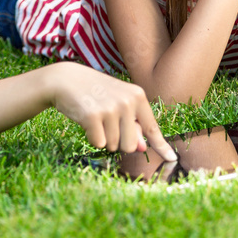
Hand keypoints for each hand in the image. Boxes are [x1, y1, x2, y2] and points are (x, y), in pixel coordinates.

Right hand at [48, 63, 177, 160]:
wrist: (65, 79)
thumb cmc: (94, 92)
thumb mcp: (116, 103)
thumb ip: (132, 125)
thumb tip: (142, 148)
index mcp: (137, 96)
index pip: (152, 127)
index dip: (162, 146)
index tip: (172, 158)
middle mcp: (127, 102)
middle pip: (131, 145)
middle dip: (118, 140)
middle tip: (106, 121)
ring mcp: (111, 108)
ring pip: (114, 146)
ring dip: (104, 138)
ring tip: (95, 117)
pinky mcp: (93, 116)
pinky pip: (99, 144)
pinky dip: (92, 137)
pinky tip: (86, 120)